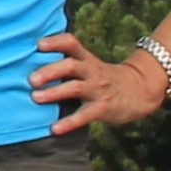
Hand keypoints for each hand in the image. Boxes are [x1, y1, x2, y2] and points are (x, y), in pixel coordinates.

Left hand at [31, 30, 167, 134]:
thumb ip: (68, 62)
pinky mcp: (103, 108)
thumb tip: (30, 64)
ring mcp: (98, 89)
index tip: (38, 44)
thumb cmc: (104, 77)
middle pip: (70, 66)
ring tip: (36, 98)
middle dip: (50, 71)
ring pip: (75, 88)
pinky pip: (85, 115)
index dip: (55, 42)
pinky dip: (69, 123)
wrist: (140, 90)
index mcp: (87, 58)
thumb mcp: (90, 65)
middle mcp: (92, 71)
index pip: (71, 43)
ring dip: (55, 93)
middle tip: (31, 79)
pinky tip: (54, 129)